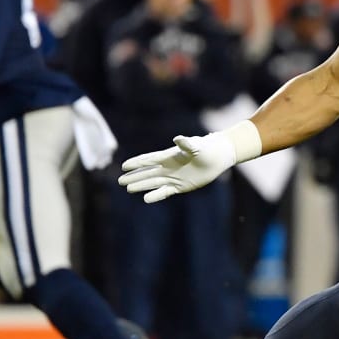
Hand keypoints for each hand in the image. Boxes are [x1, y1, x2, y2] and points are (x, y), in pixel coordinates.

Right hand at [118, 132, 236, 202]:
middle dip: (134, 176)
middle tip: (120, 181)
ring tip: (128, 189)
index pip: (149, 160)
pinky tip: (146, 199)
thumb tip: (177, 139)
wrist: (218, 156)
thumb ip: (186, 144)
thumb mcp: (196, 146)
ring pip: (153, 182)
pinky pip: (165, 192)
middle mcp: (169, 167)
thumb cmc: (207, 148)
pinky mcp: (181, 186)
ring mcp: (174, 177)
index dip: (136, 163)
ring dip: (141, 185)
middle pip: (147, 173)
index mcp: (169, 156)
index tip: (124, 166)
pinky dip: (156, 195)